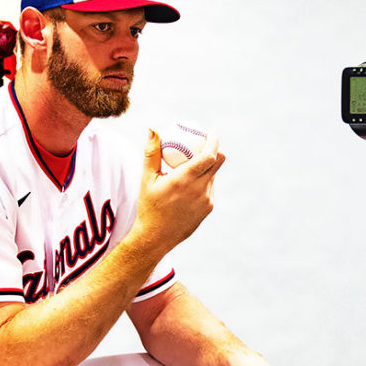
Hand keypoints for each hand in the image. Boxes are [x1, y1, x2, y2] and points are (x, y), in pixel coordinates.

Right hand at [135, 129, 224, 253]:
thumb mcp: (147, 179)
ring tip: (193, 163)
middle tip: (205, 142)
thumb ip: (151, 153)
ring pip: (214, 174)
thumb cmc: (149, 206)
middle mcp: (199, 189)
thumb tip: (153, 129)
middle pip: (218, 162)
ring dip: (207, 166)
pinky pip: (210, 187)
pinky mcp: (209, 208)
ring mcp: (207, 200)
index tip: (211, 131)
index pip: (209, 155)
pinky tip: (190, 184)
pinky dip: (203, 180)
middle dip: (215, 149)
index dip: (214, 140)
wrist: (156, 236)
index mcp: (184, 180)